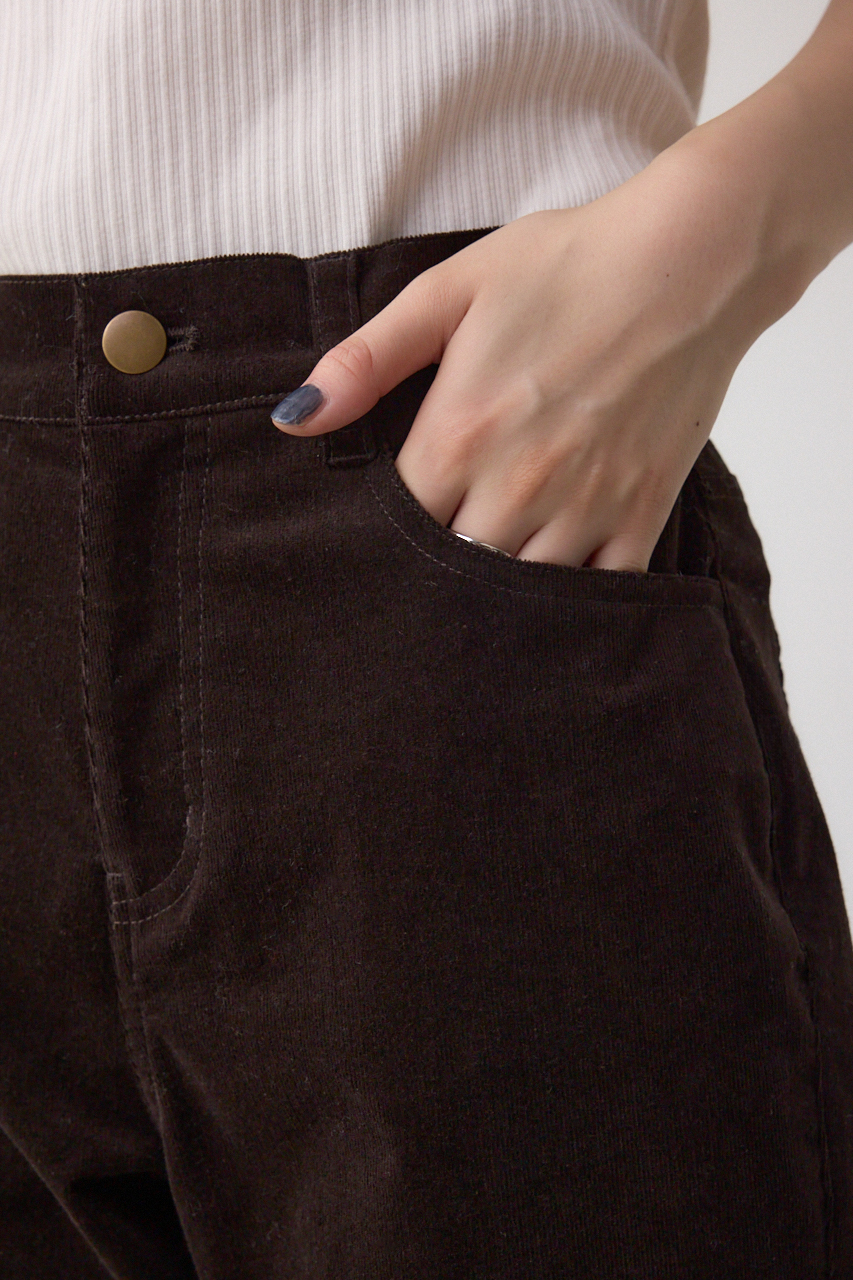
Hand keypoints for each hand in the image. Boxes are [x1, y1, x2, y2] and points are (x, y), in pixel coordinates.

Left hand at [271, 143, 779, 570]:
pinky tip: (549, 601)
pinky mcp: (641, 514)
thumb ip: (367, 360)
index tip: (376, 544)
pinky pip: (598, 592)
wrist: (690, 260)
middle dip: (433, 576)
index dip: (380, 541)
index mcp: (458, 436)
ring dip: (494, 596)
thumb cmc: (567, 267)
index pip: (395, 529)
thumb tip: (293, 418)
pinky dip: (570, 604)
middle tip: (424, 577)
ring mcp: (583, 507)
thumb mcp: (450, 292)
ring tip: (478, 592)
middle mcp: (516, 486)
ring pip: (518, 595)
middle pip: (451, 573)